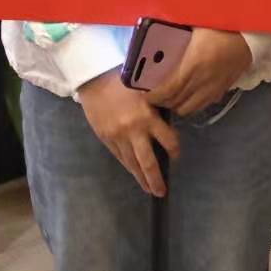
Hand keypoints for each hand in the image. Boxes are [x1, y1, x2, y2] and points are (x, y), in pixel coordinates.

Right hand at [78, 70, 179, 196]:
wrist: (94, 79)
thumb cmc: (123, 80)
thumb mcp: (147, 91)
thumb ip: (157, 108)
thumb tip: (167, 124)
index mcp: (148, 117)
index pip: (168, 140)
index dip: (174, 150)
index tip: (175, 155)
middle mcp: (134, 131)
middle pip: (148, 162)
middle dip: (156, 179)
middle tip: (161, 192)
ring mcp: (118, 137)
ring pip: (132, 163)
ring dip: (141, 178)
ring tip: (149, 189)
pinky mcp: (106, 139)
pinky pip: (120, 157)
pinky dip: (128, 167)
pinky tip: (134, 173)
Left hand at [149, 29, 251, 117]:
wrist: (251, 34)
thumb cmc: (221, 26)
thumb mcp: (194, 27)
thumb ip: (175, 35)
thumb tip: (155, 37)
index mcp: (192, 65)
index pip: (168, 90)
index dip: (154, 96)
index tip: (145, 94)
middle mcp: (202, 81)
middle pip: (176, 102)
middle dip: (162, 102)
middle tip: (154, 94)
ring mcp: (214, 88)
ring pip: (190, 108)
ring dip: (177, 105)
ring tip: (170, 96)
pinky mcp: (224, 89)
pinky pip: (204, 105)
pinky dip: (193, 104)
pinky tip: (189, 94)